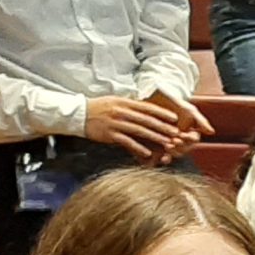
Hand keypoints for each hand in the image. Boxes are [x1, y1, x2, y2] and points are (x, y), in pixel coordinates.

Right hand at [84, 94, 203, 161]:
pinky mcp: (109, 134)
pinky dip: (138, 147)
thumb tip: (147, 110)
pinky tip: (148, 153)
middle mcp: (121, 112)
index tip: (174, 118)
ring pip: (139, 131)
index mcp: (124, 103)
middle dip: (162, 127)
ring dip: (155, 137)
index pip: (147, 108)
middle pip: (146, 120)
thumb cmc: (99, 108)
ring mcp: (115, 123)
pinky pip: (126, 142)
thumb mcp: (115, 101)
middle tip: (176, 133)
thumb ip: (130, 106)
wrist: (78, 114)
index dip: (162, 113)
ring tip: (167, 143)